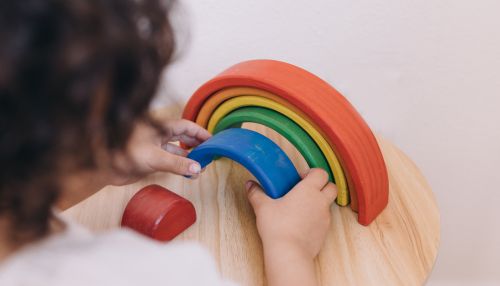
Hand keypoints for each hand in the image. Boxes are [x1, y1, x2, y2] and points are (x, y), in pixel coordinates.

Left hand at [108, 119, 210, 184]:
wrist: (102, 166)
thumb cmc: (123, 152)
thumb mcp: (154, 157)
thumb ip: (177, 164)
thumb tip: (197, 168)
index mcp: (161, 127)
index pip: (186, 127)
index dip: (200, 133)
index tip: (213, 141)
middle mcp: (159, 136)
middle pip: (184, 138)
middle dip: (197, 146)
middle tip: (210, 155)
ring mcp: (155, 148)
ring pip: (178, 152)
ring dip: (190, 160)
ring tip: (201, 169)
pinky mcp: (151, 161)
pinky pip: (171, 162)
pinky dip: (180, 167)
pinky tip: (188, 174)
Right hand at [245, 168, 336, 285]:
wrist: (289, 252)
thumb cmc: (278, 227)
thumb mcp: (263, 207)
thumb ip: (256, 193)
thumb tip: (250, 185)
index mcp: (309, 190)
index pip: (321, 173)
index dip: (312, 173)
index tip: (300, 178)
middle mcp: (320, 202)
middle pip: (331, 187)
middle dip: (322, 186)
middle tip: (305, 190)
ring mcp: (325, 217)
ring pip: (328, 204)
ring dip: (319, 202)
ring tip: (301, 208)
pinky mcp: (325, 232)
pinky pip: (324, 220)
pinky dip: (317, 218)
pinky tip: (302, 223)